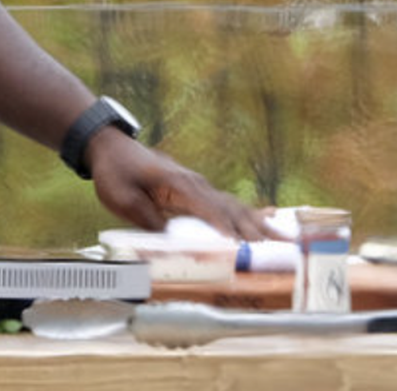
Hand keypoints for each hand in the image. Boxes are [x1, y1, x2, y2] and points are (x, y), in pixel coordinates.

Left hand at [86, 129, 270, 239]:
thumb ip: (149, 220)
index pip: (209, 210)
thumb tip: (175, 243)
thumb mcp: (123, 200)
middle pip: (231, 210)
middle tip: (281, 250)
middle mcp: (195, 184)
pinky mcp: (196, 190)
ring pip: (235, 207)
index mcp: (178, 184)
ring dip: (259, 225)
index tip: (245, 248)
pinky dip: (250, 214)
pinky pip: (227, 204)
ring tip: (286, 240)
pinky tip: (271, 218)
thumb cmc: (115, 172)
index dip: (227, 229)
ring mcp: (198, 186)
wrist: (111, 146)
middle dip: (255, 231)